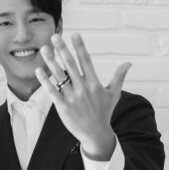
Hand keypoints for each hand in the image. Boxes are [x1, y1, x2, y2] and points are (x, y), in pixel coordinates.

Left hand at [36, 33, 129, 158]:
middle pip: (70, 65)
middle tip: (55, 36)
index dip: (80, 47)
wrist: (96, 134)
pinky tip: (39, 70)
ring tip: (44, 49)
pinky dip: (45, 81)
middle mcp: (83, 88)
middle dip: (62, 49)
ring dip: (51, 61)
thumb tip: (129, 63)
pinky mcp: (63, 107)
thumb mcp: (113, 94)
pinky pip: (52, 91)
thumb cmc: (104, 112)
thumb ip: (119, 77)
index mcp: (94, 83)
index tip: (74, 35)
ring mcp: (72, 98)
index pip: (86, 61)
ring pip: (59, 76)